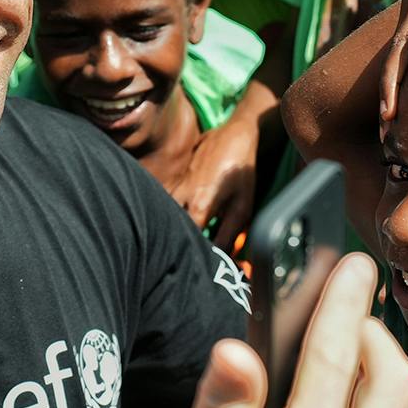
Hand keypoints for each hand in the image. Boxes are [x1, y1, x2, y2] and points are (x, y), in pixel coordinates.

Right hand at [171, 118, 257, 250]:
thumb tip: (225, 262)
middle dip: (178, 247)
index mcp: (198, 206)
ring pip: (164, 219)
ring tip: (182, 245)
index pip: (189, 242)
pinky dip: (172, 219)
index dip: (196, 258)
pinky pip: (166, 207)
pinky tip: (181, 226)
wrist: (232, 137)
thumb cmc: (241, 172)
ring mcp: (173, 189)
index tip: (205, 270)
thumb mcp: (242, 207)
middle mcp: (180, 198)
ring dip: (173, 232)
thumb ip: (230, 236)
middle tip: (189, 261)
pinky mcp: (172, 184)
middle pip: (170, 232)